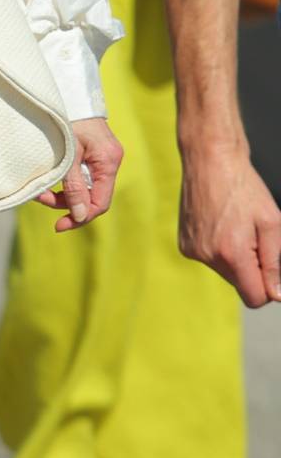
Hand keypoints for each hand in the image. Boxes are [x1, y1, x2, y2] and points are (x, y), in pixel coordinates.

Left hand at [35, 117, 121, 231]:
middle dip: (66, 203)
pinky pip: (81, 176)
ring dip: (62, 193)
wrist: (70, 92)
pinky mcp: (93, 154)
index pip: (100, 203)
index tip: (59, 225)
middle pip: (91, 197)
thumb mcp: (68, 154)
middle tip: (40, 198)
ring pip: (84, 188)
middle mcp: (110, 162)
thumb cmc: (67, 118)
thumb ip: (74, 186)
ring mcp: (102, 158)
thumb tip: (80, 217)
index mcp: (108, 162)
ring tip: (39, 190)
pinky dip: (65, 181)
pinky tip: (48, 180)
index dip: (81, 217)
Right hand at [178, 141, 280, 306]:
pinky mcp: (184, 244)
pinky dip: (218, 248)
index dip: (268, 287)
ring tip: (235, 225)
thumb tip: (276, 295)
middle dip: (251, 268)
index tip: (270, 266)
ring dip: (234, 257)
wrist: (210, 159)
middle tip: (252, 235)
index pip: (255, 298)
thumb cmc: (244, 187)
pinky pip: (209, 259)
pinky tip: (220, 224)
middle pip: (240, 284)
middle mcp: (207, 256)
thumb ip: (274, 263)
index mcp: (232, 253)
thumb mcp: (272, 223)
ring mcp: (193, 250)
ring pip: (225, 272)